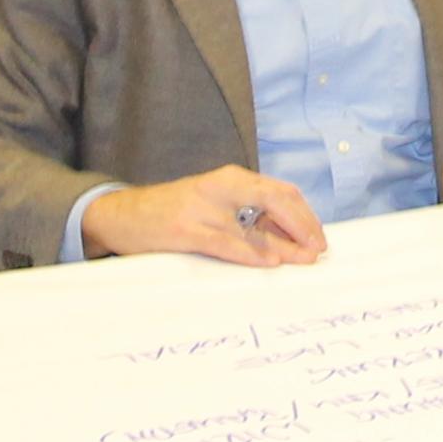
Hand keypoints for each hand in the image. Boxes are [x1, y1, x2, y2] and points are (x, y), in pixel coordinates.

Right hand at [80, 167, 330, 266]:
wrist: (122, 214)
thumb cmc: (174, 213)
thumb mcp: (215, 207)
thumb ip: (250, 219)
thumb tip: (292, 241)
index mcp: (232, 179)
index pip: (281, 191)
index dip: (306, 215)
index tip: (320, 238)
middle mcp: (221, 187)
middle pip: (277, 200)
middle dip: (304, 225)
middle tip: (318, 250)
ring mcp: (203, 208)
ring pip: (255, 225)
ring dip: (284, 246)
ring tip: (303, 260)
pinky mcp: (186, 230)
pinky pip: (227, 243)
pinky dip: (252, 253)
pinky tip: (270, 262)